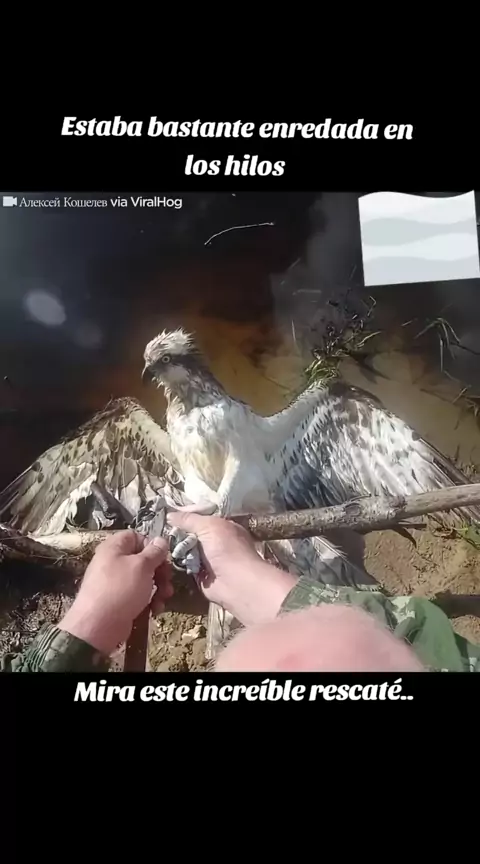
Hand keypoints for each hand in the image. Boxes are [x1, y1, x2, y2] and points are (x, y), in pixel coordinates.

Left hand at [59, 530, 172, 654]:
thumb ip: (154, 552)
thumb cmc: (120, 589)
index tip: (163, 558)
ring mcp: (116, 582)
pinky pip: (138, 595)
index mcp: (115, 547)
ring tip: (164, 599)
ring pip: (144, 579)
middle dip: (160, 571)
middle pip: (143, 559)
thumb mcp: (142, 566)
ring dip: (158, 588)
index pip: (137, 536)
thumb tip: (161, 539)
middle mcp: (114, 561)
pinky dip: (149, 600)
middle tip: (168, 581)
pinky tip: (155, 609)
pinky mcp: (120, 600)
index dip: (152, 546)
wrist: (98, 626)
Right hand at [167, 513, 296, 625]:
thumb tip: (170, 515)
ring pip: (185, 549)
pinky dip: (176, 562)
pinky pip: (184, 565)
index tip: (166, 515)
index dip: (185, 515)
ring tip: (159, 544)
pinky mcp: (200, 574)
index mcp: (222, 526)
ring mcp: (207, 558)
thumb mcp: (208, 526)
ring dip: (174, 548)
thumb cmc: (227, 548)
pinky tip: (163, 557)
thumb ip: (189, 519)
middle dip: (177, 532)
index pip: (200, 517)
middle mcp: (215, 541)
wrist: (236, 582)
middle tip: (159, 530)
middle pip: (191, 533)